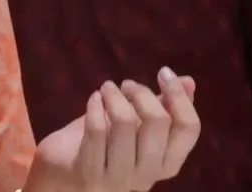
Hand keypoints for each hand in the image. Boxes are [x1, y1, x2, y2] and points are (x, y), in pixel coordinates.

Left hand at [31, 67, 199, 190]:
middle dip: (141, 92)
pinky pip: (96, 130)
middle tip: (125, 84)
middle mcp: (148, 175)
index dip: (179, 96)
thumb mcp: (136, 126)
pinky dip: (95, 106)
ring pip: (125, 122)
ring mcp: (118, 178)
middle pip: (158, 121)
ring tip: (106, 88)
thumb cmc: (104, 147)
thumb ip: (163, 108)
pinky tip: (93, 98)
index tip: (164, 73)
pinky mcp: (89, 173)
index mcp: (167, 164)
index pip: (189, 129)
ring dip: (114, 96)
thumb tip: (188, 81)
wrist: (62, 175)